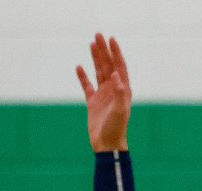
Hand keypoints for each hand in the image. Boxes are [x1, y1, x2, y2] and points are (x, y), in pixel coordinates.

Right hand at [76, 33, 130, 151]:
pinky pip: (87, 86)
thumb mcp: (120, 110)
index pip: (119, 66)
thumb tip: (116, 75)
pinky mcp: (93, 103)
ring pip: (99, 72)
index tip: (110, 39)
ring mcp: (103, 95)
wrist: (107, 145)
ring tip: (91, 44)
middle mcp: (114, 90)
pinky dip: (83, 76)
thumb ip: (119, 92)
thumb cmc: (116, 128)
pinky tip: (79, 67)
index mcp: (123, 89)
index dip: (115, 52)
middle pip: (108, 65)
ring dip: (95, 58)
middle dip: (103, 50)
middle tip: (98, 35)